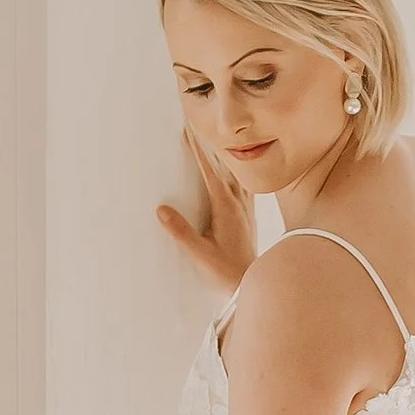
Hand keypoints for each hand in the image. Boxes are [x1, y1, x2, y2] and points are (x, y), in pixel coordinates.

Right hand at [156, 127, 257, 299]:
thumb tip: (161, 209)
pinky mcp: (247, 217)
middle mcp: (238, 204)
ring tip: (212, 144)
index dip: (198, 150)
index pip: (210, 171)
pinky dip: (234, 175)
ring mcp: (245, 210)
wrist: (253, 285)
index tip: (188, 131)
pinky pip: (242, 188)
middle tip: (195, 129)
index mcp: (226, 207)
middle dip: (209, 147)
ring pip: (235, 176)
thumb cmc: (226, 272)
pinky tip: (232, 174)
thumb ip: (181, 232)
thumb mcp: (200, 254)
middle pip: (223, 167)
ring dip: (223, 159)